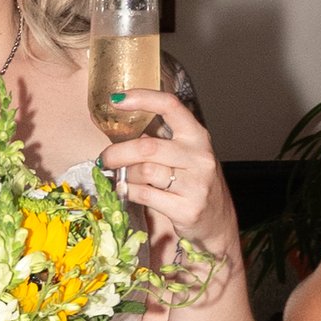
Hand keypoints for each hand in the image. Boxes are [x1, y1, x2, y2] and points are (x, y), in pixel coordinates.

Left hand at [100, 93, 233, 255]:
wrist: (217, 221)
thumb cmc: (194, 183)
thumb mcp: (185, 156)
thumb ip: (159, 143)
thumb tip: (121, 135)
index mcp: (197, 136)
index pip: (171, 107)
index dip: (143, 98)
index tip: (116, 99)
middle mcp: (199, 158)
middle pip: (148, 147)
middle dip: (117, 152)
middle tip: (104, 158)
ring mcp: (195, 185)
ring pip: (144, 172)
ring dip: (123, 175)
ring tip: (118, 177)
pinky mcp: (186, 209)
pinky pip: (144, 195)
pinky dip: (127, 191)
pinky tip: (124, 190)